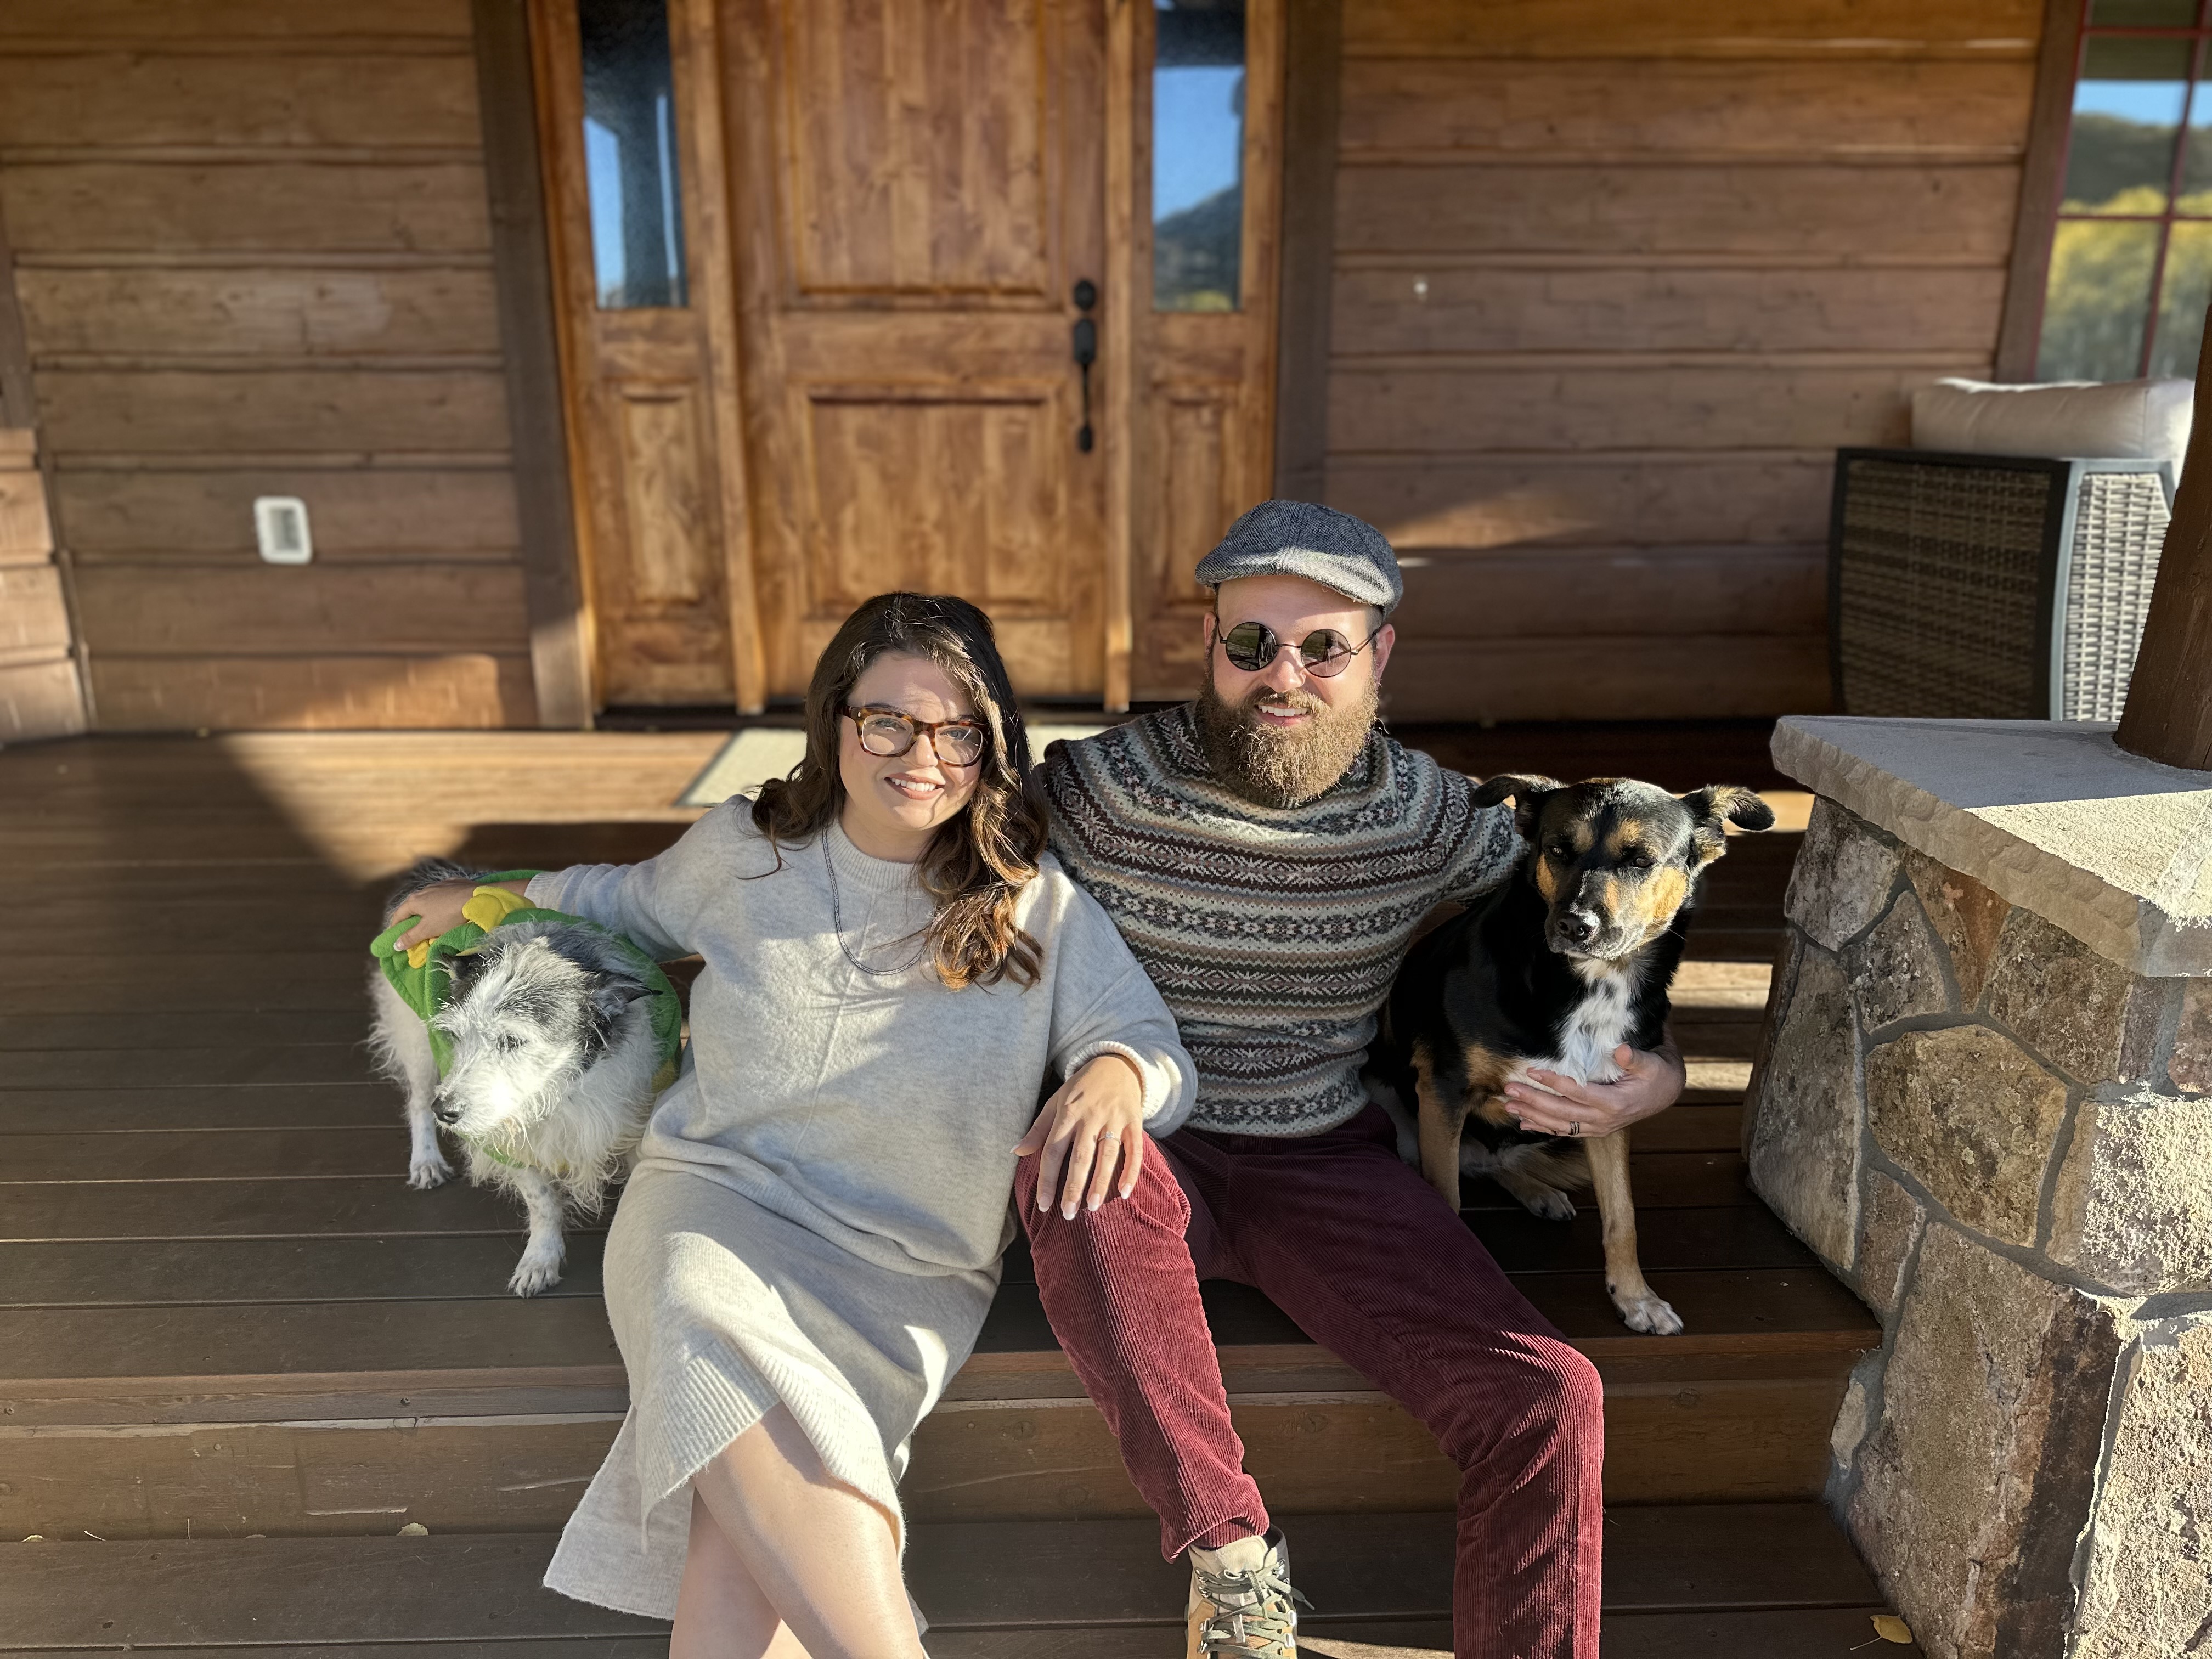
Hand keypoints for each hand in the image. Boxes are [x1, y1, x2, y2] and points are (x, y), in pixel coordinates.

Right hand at [392, 879, 486, 952]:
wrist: (478, 898)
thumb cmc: (449, 915)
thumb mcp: (428, 929)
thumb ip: (411, 936)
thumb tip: (395, 944)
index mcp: (414, 900)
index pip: (398, 915)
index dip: (395, 927)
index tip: (395, 937)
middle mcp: (424, 890)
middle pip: (413, 907)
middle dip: (411, 919)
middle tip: (412, 931)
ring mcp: (440, 885)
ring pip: (428, 900)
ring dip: (426, 911)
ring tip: (429, 921)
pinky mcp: (454, 884)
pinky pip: (443, 895)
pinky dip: (441, 904)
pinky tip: (446, 909)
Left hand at [1013, 1053, 1147, 1219]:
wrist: (1116, 1065)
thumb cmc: (1080, 1089)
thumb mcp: (1055, 1103)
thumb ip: (1038, 1129)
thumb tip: (1016, 1151)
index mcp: (1066, 1114)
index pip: (1053, 1151)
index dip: (1047, 1179)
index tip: (1044, 1205)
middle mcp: (1090, 1117)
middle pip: (1080, 1156)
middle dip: (1073, 1186)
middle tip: (1068, 1213)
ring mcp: (1114, 1119)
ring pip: (1107, 1154)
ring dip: (1100, 1182)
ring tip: (1093, 1207)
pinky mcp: (1134, 1121)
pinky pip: (1134, 1149)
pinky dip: (1131, 1171)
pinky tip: (1124, 1192)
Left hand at [1501, 1042, 1684, 1138]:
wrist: (1665, 1093)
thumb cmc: (1656, 1073)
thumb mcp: (1651, 1062)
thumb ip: (1635, 1058)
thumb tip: (1622, 1050)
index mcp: (1615, 1102)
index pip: (1577, 1092)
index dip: (1554, 1082)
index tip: (1532, 1071)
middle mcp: (1604, 1119)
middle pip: (1562, 1112)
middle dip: (1533, 1101)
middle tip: (1509, 1090)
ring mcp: (1598, 1127)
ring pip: (1560, 1124)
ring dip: (1533, 1115)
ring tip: (1509, 1106)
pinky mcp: (1594, 1128)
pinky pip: (1565, 1131)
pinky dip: (1544, 1128)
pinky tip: (1525, 1123)